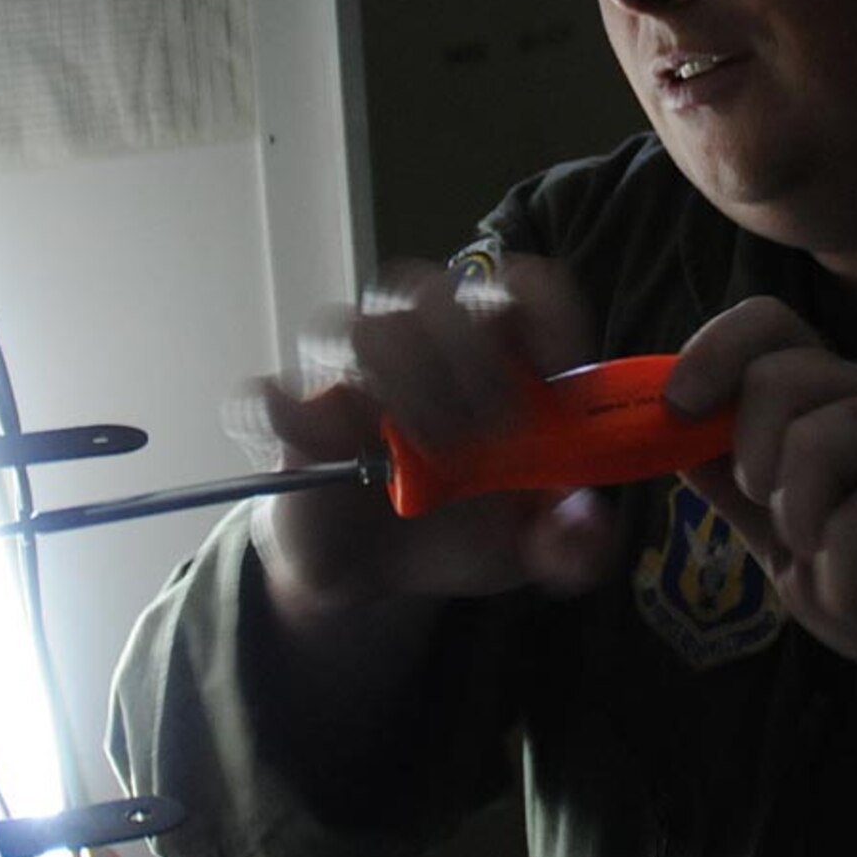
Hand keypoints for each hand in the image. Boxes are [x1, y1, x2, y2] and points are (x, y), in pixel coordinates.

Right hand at [248, 256, 620, 619]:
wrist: (377, 571)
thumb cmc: (463, 526)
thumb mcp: (528, 545)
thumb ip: (571, 542)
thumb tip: (590, 525)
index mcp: (494, 353)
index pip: (524, 285)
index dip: (546, 312)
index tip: (558, 373)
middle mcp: (421, 343)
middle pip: (433, 291)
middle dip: (467, 356)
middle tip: (491, 430)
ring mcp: (349, 374)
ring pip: (355, 325)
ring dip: (396, 383)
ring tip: (426, 451)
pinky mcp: (291, 418)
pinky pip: (266, 393)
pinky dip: (289, 414)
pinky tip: (331, 453)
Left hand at [667, 297, 856, 723]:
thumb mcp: (791, 543)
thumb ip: (737, 491)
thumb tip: (669, 438)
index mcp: (830, 400)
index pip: (767, 323)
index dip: (711, 349)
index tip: (677, 408)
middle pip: (779, 374)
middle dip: (754, 457)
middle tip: (784, 517)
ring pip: (819, 439)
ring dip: (802, 520)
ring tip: (830, 561)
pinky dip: (845, 577)